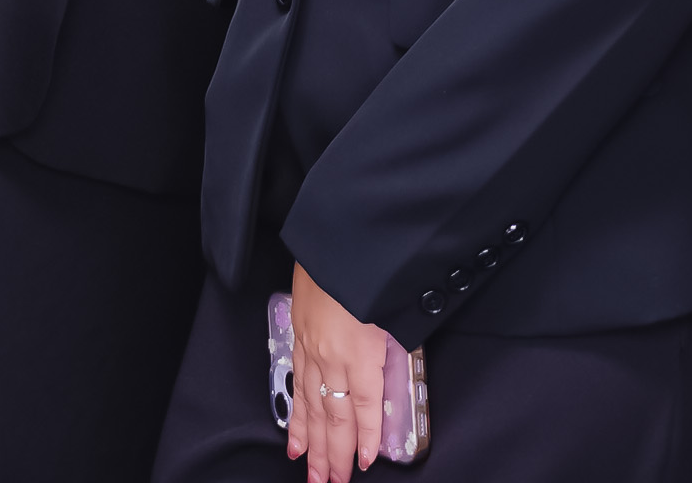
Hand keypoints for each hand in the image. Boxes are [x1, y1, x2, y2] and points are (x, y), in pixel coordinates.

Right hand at [285, 263, 392, 479]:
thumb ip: (394, 345)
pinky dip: (296, 413)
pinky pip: (296, 382)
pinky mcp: (298, 334)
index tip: (363, 462)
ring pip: (310, 405)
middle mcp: (331, 353)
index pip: (362, 405)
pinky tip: (295, 434)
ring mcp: (310, 345)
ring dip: (311, 443)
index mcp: (359, 349)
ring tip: (310, 472)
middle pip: (332, 414)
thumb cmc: (371, 265)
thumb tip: (394, 372)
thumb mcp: (395, 308)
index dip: (362, 437)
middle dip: (331, 453)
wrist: (335, 233)